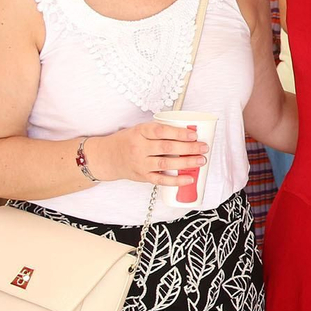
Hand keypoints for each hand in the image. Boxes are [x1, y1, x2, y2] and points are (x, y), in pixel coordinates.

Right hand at [86, 121, 208, 185]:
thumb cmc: (127, 141)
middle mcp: (139, 148)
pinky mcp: (142, 176)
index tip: (194, 134)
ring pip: (166, 164)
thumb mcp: (139, 129)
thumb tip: (186, 131)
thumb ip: (158, 131)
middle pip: (167, 148)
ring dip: (186, 163)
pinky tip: (189, 179)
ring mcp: (140, 163)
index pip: (161, 131)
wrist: (107, 157)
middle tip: (204, 147)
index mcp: (140, 132)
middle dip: (189, 148)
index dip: (179, 133)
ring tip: (201, 161)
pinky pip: (161, 180)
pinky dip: (176, 181)